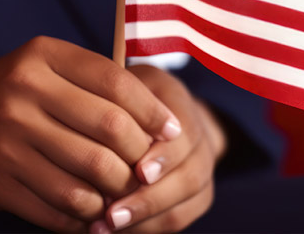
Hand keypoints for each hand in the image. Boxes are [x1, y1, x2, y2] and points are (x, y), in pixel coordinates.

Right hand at [0, 36, 181, 230]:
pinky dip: (87, 213)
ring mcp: (7, 136)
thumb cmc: (8, 96)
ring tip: (127, 192)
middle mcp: (23, 90)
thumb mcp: (43, 69)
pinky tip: (95, 211)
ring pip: (92, 171)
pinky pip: (61, 204)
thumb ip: (93, 83)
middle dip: (142, 154)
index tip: (173, 130)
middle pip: (111, 128)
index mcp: (42, 55)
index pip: (117, 81)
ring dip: (119, 189)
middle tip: (151, 168)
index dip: (153, 110)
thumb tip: (159, 119)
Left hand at [92, 65, 225, 232]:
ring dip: (146, 218)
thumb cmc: (124, 98)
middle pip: (190, 175)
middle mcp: (201, 138)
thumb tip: (100, 125)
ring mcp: (202, 169)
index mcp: (181, 104)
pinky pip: (178, 219)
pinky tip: (115, 232)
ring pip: (186, 203)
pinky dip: (148, 228)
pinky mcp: (196, 197)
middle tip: (113, 213)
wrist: (156, 115)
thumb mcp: (121, 84)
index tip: (138, 172)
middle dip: (151, 198)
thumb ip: (116, 98)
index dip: (165, 155)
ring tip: (106, 228)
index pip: (186, 133)